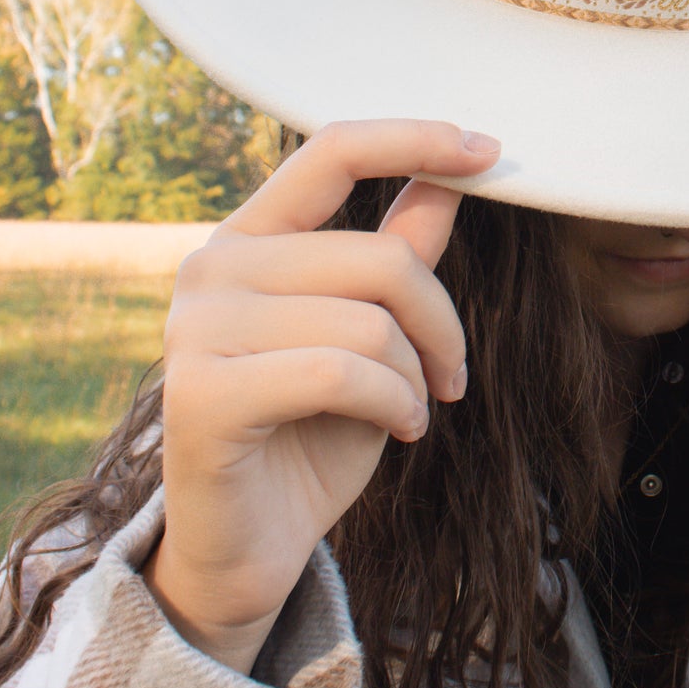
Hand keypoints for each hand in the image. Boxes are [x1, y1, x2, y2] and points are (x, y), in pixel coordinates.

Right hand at [144, 119, 499, 673]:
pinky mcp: (203, 395)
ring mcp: (197, 329)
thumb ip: (397, 253)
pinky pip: (342, 374)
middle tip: (453, 374)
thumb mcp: (372, 333)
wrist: (253, 547)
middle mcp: (211, 268)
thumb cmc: (313, 433)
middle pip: (379, 259)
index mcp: (249, 238)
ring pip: (368, 323)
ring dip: (415, 377)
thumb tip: (450, 174)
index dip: (415, 140)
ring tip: (411, 409)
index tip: (490, 150)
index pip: (332, 151)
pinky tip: (396, 431)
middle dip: (441, 323)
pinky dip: (393, 406)